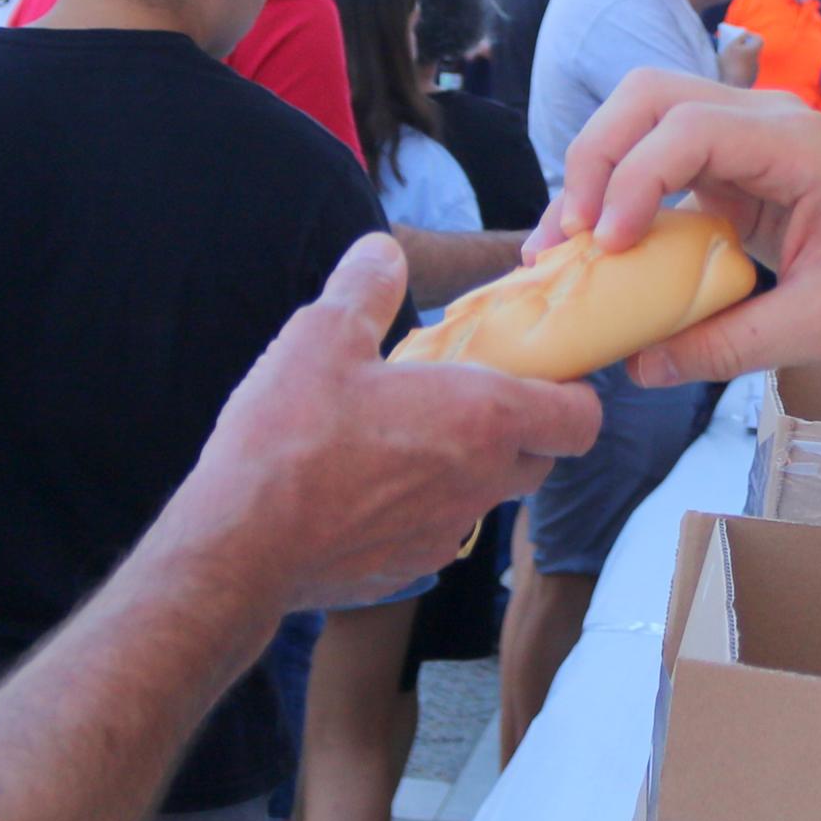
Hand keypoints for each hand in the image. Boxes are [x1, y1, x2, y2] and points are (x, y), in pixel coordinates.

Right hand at [155, 234, 604, 616]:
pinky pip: (433, 530)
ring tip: (404, 437)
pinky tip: (362, 486)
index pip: (581, 418)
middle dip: (520, 428)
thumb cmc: (290, 437)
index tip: (538, 373)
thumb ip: (366, 287)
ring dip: (465, 467)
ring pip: (484, 496)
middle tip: (464, 396)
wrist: (239, 547)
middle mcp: (480, 483)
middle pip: (539, 458)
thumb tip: (383, 252)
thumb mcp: (322, 334)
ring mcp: (446, 533)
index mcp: (483, 419)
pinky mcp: (405, 568)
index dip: (572, 394)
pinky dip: (418, 506)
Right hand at [542, 71, 820, 383]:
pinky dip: (621, 190)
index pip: (689, 129)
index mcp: (795, 145)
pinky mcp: (732, 160)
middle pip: (648, 97)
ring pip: (643, 114)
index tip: (613, 245)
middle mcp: (764, 121)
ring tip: (569, 243)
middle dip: (596, 158)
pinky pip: (659, 154)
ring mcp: (745, 134)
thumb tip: (639, 365)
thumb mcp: (819, 328)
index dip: (635, 179)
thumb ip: (727, 346)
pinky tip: (602, 245)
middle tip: (573, 238)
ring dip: (599, 169)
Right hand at [713, 24, 763, 89]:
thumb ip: (740, 38)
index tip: (741, 37)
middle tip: (733, 48)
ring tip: (729, 61)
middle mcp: (757, 61)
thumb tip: (745, 34)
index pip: (759, 39)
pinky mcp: (750, 81)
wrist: (733, 86)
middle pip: (753, 51)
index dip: (751, 35)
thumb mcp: (732, 46)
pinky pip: (746, 72)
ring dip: (742, 60)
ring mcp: (755, 72)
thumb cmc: (731, 63)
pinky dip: (740, 70)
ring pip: (750, 62)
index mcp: (755, 51)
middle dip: (744, 48)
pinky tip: (731, 72)